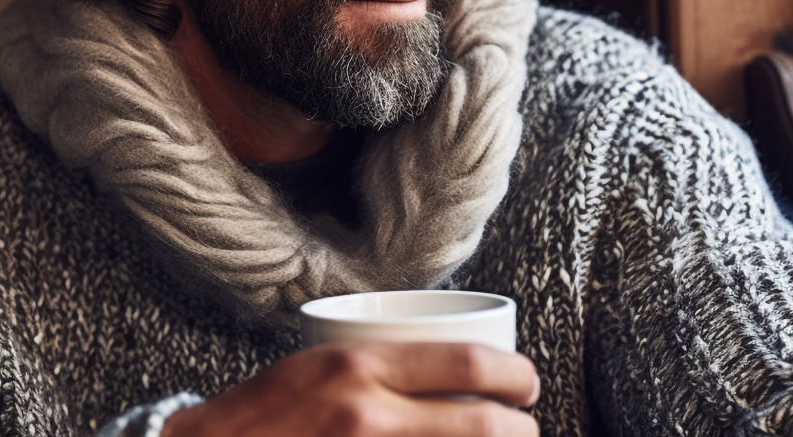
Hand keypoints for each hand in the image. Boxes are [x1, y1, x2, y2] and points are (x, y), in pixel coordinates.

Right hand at [161, 341, 539, 435]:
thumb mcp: (319, 367)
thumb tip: (449, 374)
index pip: (465, 364)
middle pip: (481, 423)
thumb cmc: (264, 415)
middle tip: (528, 424)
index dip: (514, 375)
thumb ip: (378, 369)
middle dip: (522, 428)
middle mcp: (368, 415)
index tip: (525, 382)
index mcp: (358, 366)